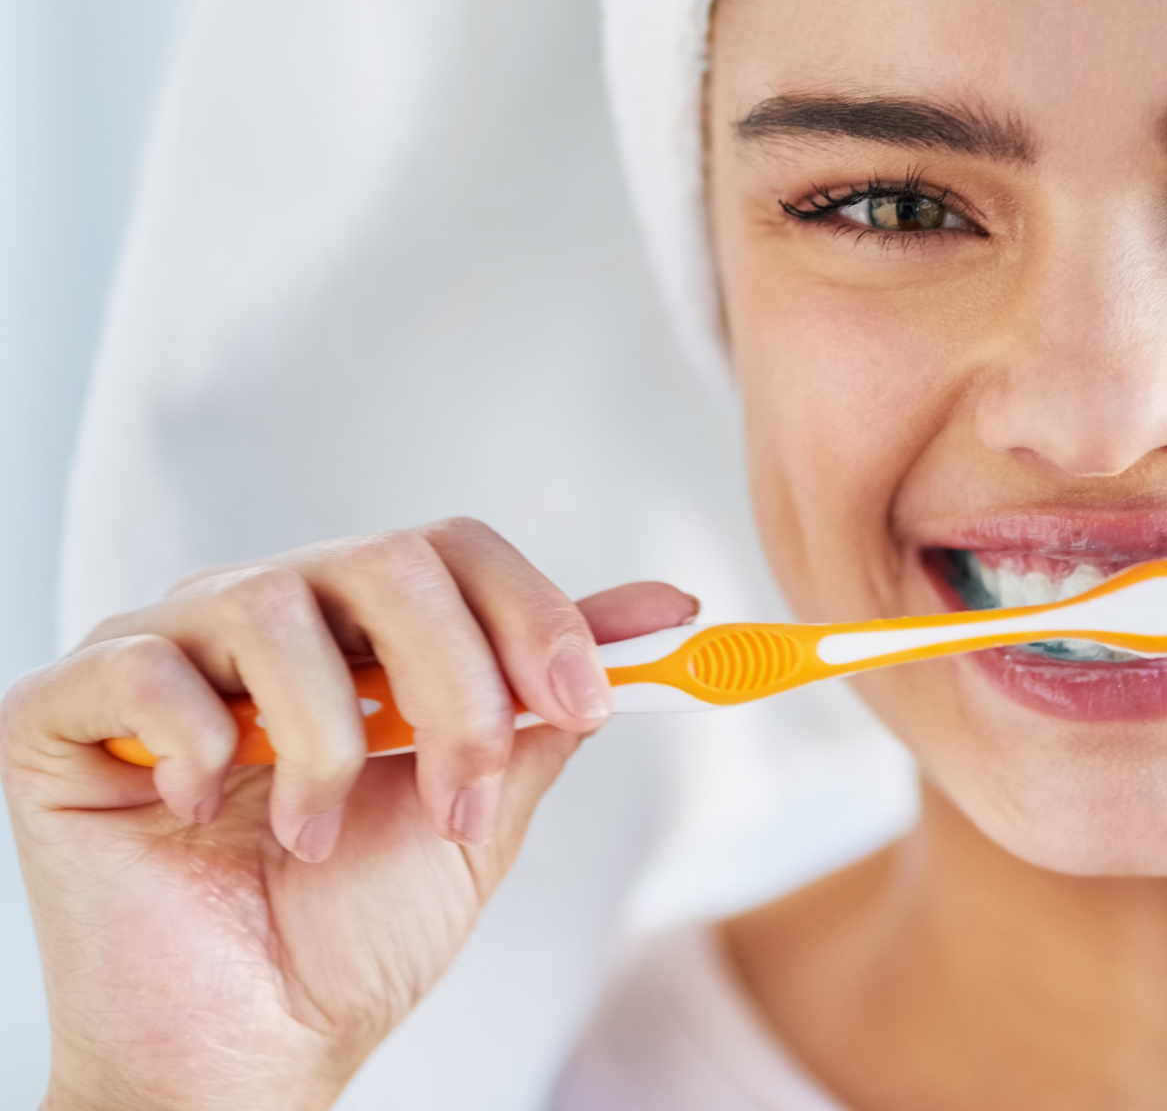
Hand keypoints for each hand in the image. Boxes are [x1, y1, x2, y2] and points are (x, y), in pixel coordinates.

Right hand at [1, 518, 694, 1110]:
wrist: (248, 1052)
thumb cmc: (354, 931)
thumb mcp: (482, 808)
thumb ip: (550, 706)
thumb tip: (665, 610)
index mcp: (359, 628)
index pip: (455, 551)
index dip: (534, 614)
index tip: (594, 700)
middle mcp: (263, 613)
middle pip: (384, 560)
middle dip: (455, 682)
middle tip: (464, 796)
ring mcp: (161, 651)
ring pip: (273, 603)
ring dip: (330, 740)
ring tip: (318, 836)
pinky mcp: (65, 710)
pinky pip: (143, 666)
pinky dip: (201, 741)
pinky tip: (208, 809)